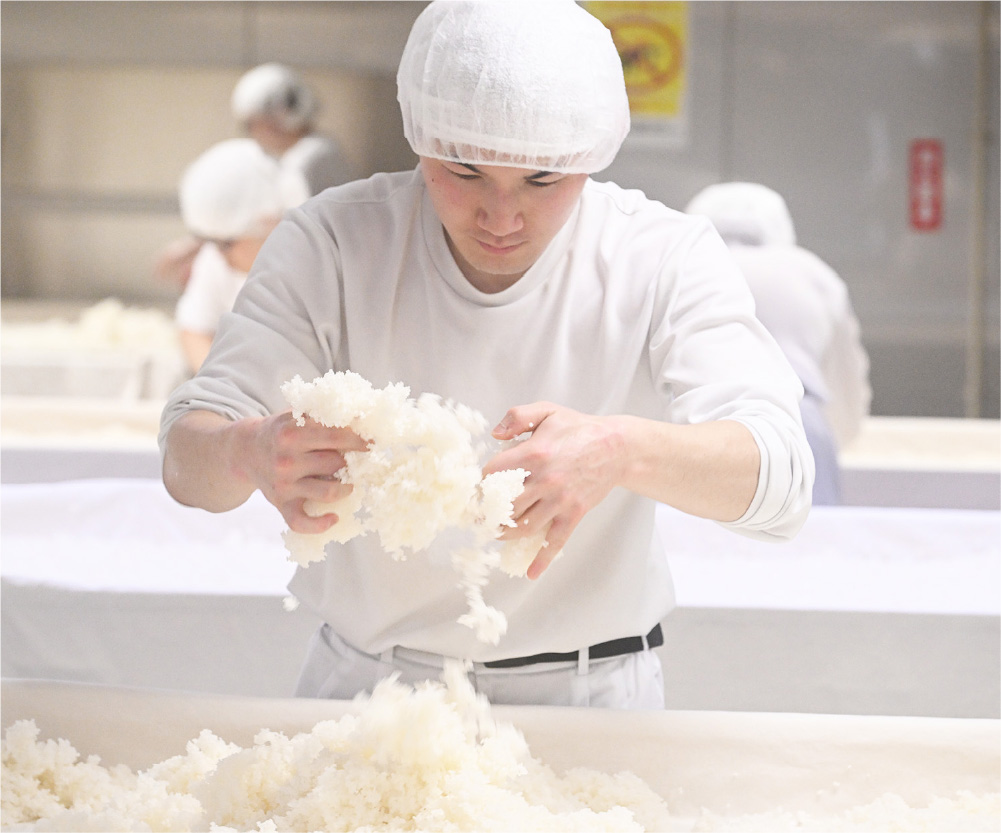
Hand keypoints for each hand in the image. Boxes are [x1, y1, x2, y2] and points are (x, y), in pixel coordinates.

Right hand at [236, 411, 368, 534]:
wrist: (245, 450)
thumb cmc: (281, 432)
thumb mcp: (297, 415)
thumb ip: (324, 415)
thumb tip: (362, 417)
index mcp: (292, 433)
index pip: (336, 436)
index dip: (359, 440)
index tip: (372, 443)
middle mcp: (286, 460)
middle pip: (336, 463)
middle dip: (352, 462)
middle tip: (359, 462)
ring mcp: (283, 484)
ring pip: (328, 491)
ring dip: (345, 488)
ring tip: (349, 483)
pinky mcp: (281, 504)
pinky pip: (302, 522)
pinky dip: (320, 524)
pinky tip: (334, 517)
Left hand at [483, 402, 626, 578]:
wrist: (617, 446)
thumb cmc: (580, 428)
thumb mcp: (547, 411)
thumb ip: (518, 416)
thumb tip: (495, 434)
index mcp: (533, 454)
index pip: (494, 473)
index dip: (483, 480)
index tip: (480, 485)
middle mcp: (544, 480)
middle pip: (504, 505)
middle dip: (488, 512)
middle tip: (478, 516)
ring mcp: (559, 500)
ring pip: (523, 526)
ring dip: (504, 534)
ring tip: (494, 533)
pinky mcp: (573, 514)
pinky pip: (555, 541)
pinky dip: (542, 559)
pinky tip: (531, 572)